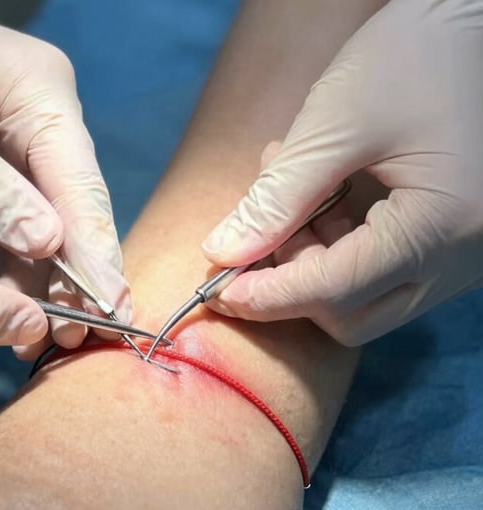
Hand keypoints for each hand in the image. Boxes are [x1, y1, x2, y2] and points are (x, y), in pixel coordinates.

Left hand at [0, 0, 130, 342]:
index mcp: (45, 97)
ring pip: (47, 219)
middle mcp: (49, 118)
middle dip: (71, 275)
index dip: (97, 255)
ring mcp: (27, 138)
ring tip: (29, 336)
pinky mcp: (1, 158)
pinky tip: (2, 297)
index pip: (83, 186)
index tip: (113, 312)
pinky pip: (17, 216)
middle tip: (70, 338)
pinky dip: (9, 258)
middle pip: (74, 207)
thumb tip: (51, 249)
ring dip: (37, 276)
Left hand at [201, 0, 482, 345]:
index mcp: (441, 227)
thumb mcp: (335, 124)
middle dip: (291, 283)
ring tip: (289, 193)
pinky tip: (319, 199)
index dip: (269, 296)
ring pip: (367, 302)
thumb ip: (276, 196)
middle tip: (261, 229)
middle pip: (352, 315)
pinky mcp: (454, 244)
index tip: (217, 290)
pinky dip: (340, 252)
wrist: (478, 22)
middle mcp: (463, 258)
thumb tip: (222, 252)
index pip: (337, 292)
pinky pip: (386, 275)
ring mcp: (464, 256)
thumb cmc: (415, 57)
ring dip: (312, 265)